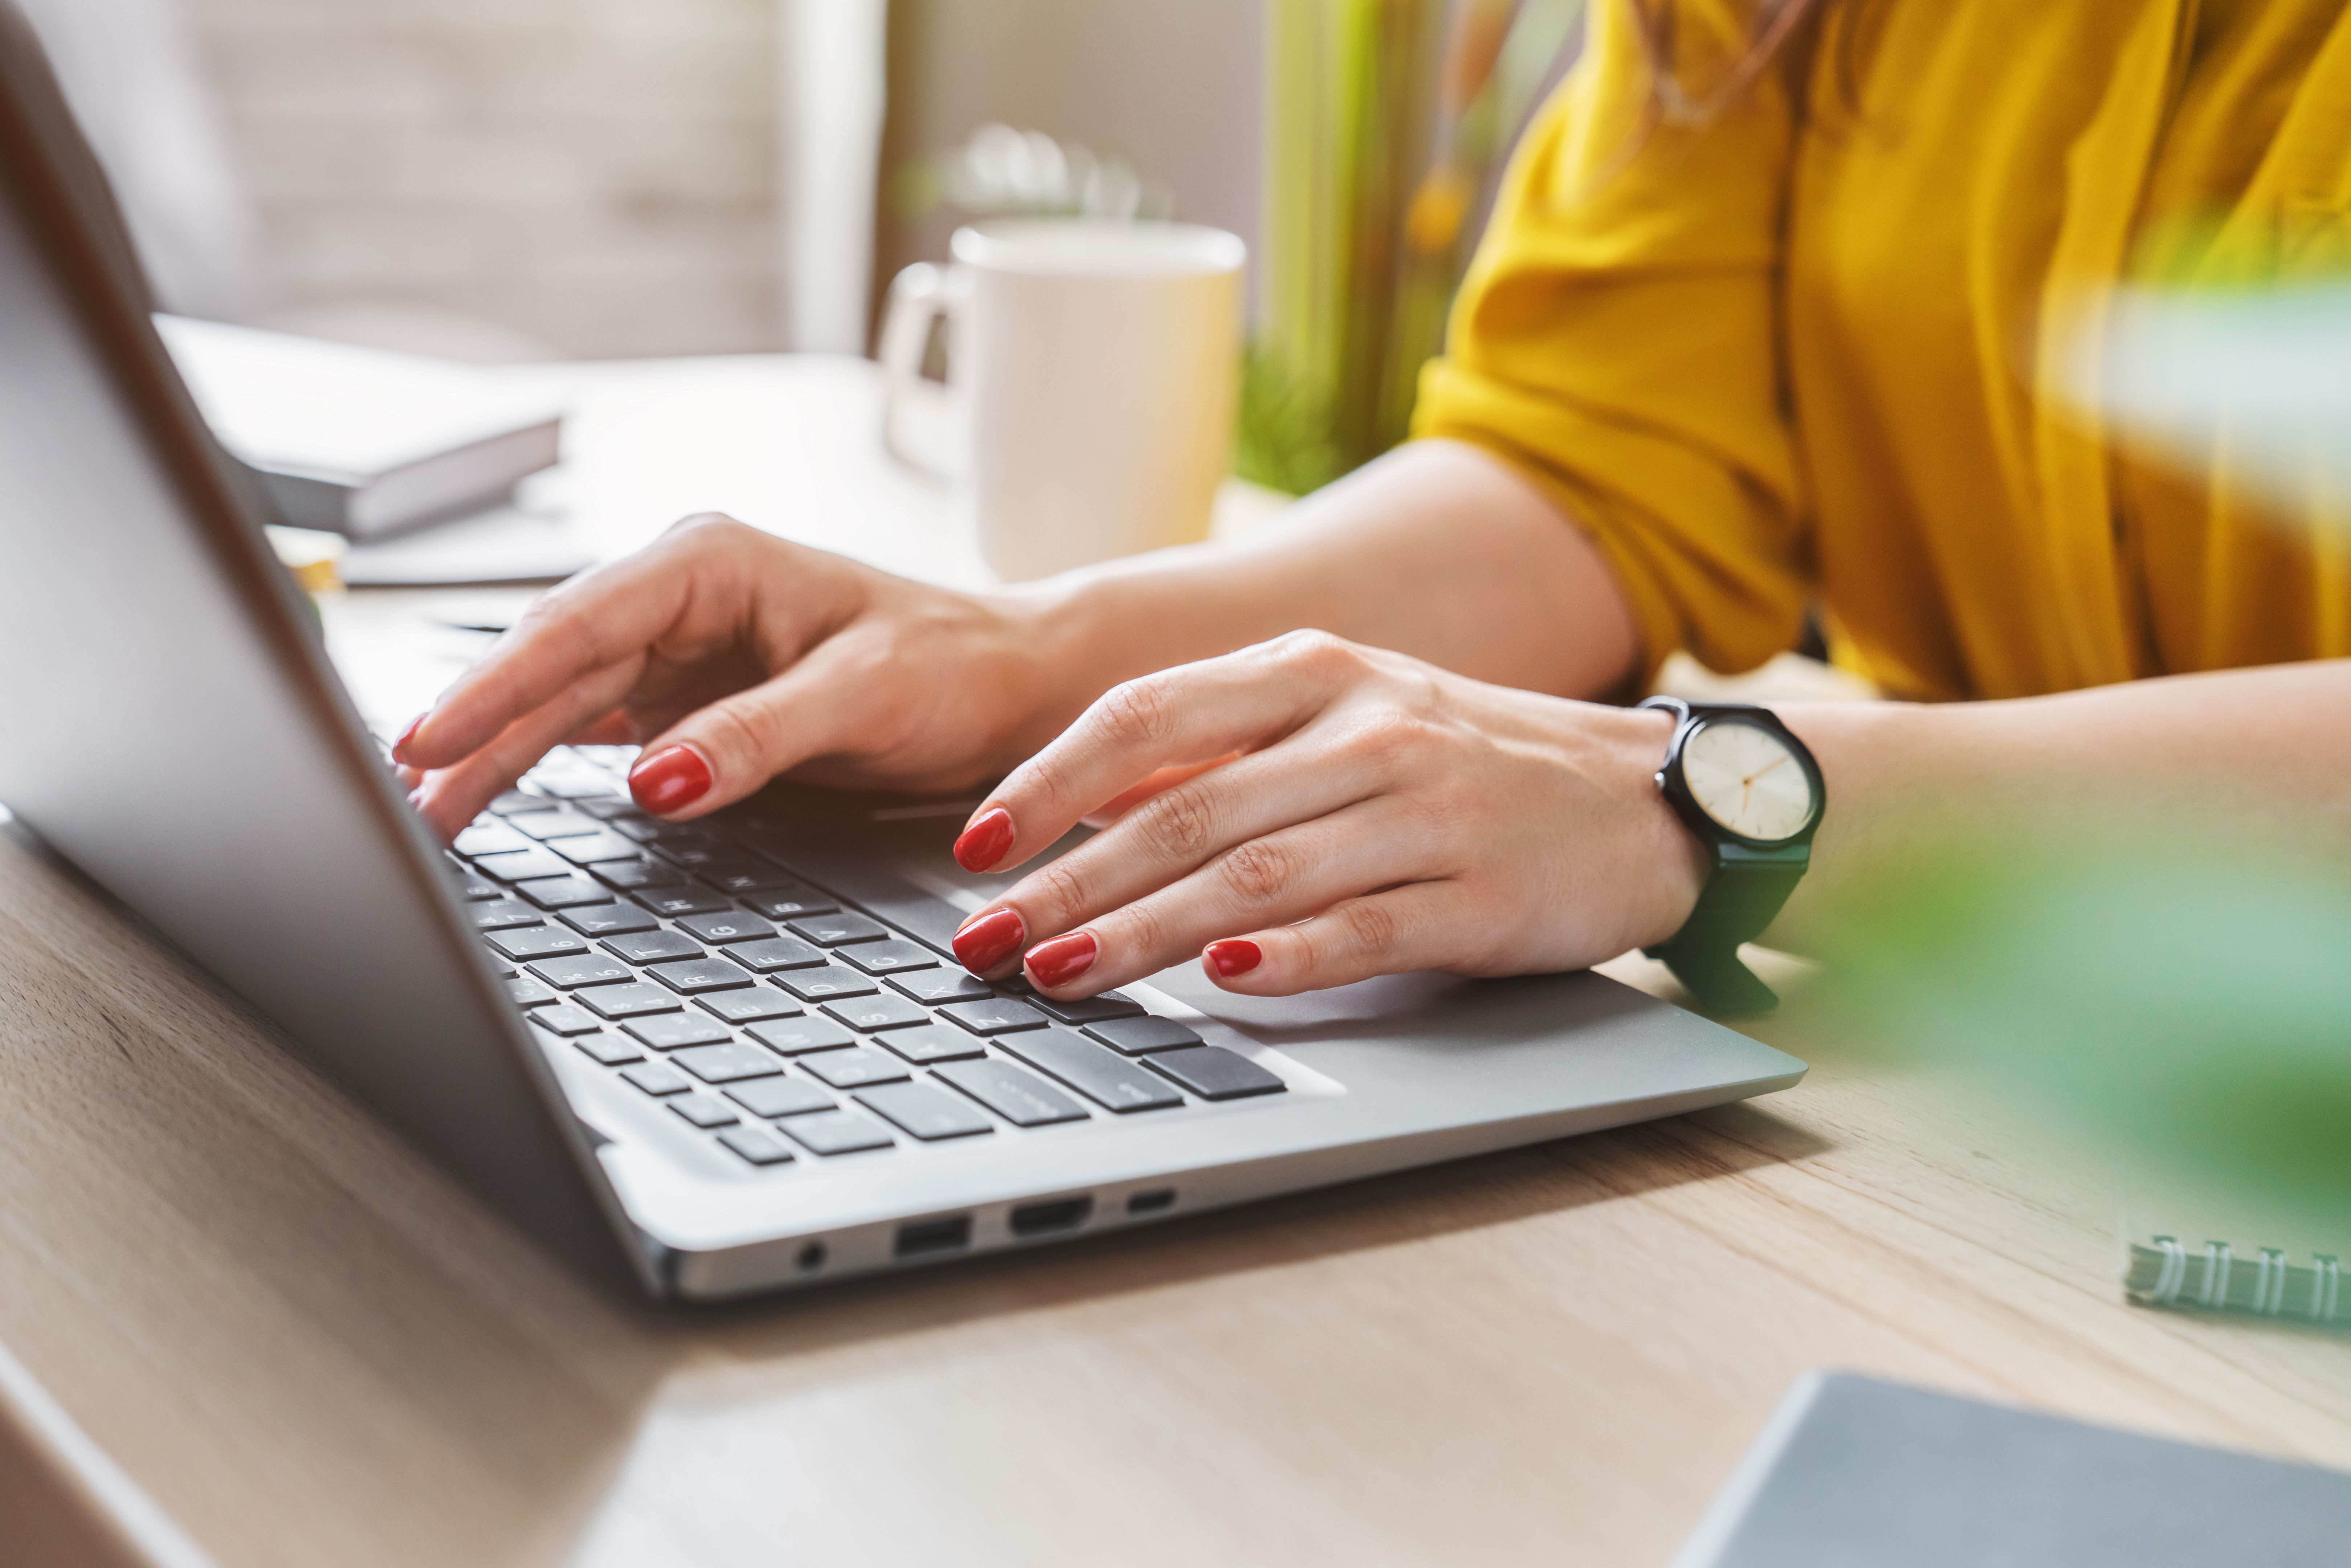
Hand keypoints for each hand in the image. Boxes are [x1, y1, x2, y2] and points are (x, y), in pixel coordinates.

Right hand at [393, 516, 1064, 840]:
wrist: (1006, 685)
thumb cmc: (952, 666)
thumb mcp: (862, 696)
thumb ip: (757, 736)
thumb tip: (657, 779)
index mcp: (710, 563)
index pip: (579, 624)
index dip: (498, 683)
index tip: (432, 735)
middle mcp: (678, 599)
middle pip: (549, 664)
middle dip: (471, 726)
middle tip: (401, 794)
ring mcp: (673, 651)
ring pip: (555, 703)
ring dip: (489, 754)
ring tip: (424, 812)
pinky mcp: (681, 702)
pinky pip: (586, 731)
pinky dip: (533, 764)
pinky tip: (481, 797)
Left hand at [944, 631, 1709, 996]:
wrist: (1641, 796)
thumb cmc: (1465, 761)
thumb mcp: (1343, 718)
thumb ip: (1226, 751)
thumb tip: (1083, 806)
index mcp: (1314, 671)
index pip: (1146, 714)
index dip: (1047, 781)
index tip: (975, 847)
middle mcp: (1363, 728)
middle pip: (1183, 808)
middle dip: (1066, 881)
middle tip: (982, 942)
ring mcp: (1425, 809)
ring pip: (1255, 874)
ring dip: (1144, 932)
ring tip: (1059, 973)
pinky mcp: (1477, 892)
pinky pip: (1364, 927)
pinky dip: (1286, 959)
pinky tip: (1220, 985)